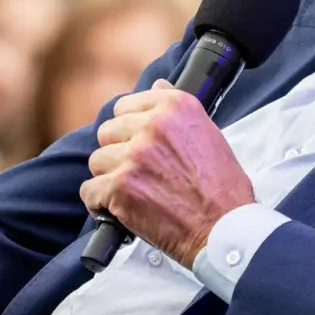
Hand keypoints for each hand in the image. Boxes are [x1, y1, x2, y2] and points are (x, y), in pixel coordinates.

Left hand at [80, 79, 255, 268]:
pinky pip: (89, 190)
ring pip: (97, 161)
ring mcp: (133, 156)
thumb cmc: (222, 188)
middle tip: (137, 173)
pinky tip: (118, 209)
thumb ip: (177, 111)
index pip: (125, 106)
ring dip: (109, 178)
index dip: (128, 128)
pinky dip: (100, 203)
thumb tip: (158, 84)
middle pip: (107, 132)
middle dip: (118, 153)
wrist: (225, 229)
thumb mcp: (209, 135)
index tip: (136, 144)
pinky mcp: (119, 187)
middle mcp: (152, 126)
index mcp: (175, 107)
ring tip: (132, 193)